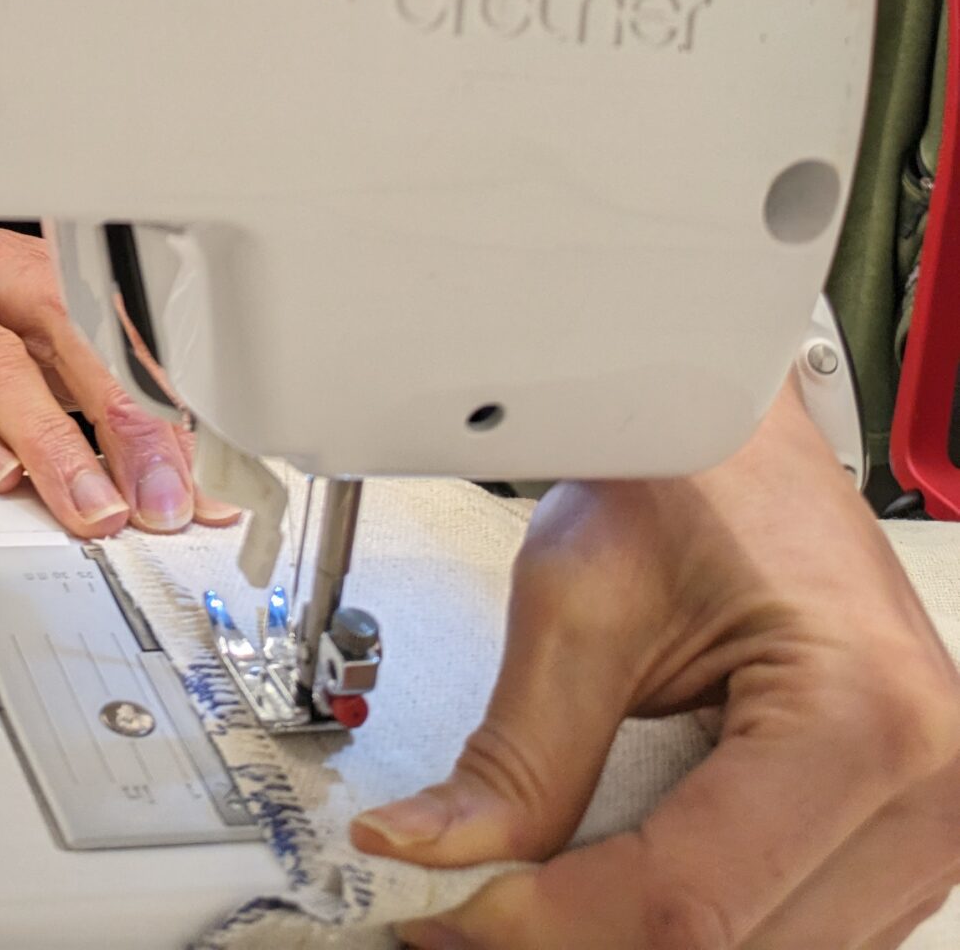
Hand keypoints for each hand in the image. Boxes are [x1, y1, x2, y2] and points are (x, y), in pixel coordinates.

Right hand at [0, 215, 234, 538]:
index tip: (208, 466)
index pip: (118, 327)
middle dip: (124, 419)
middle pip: (66, 336)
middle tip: (163, 494)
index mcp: (35, 268)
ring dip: (51, 442)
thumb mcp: (23, 327)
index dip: (168, 396)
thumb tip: (177, 470)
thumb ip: (92, 391)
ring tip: (93, 505)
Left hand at [353, 381, 959, 947]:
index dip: (551, 925)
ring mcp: (931, 831)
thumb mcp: (582, 596)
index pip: (687, 899)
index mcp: (865, 715)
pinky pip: (791, 938)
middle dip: (579, 940)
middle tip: (464, 909)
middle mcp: (929, 791)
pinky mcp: (902, 849)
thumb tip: (431, 853)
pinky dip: (690, 930)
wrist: (750, 441)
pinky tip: (611, 887)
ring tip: (529, 893)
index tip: (452, 911)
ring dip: (633, 942)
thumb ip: (515, 753)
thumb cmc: (696, 476)